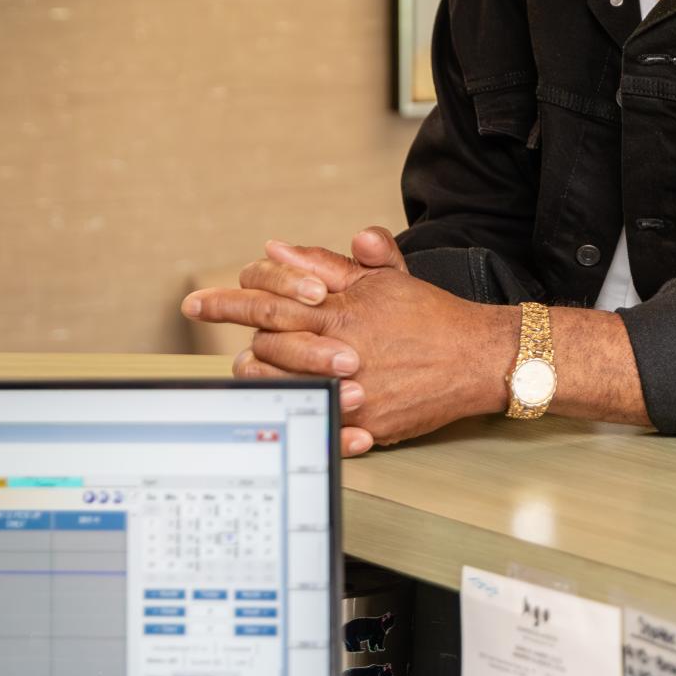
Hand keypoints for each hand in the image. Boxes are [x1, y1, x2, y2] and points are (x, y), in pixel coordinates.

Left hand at [181, 227, 514, 456]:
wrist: (478, 358)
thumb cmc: (431, 315)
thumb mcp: (384, 277)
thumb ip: (329, 263)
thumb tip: (278, 248)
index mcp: (340, 311)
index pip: (269, 301)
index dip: (227, 301)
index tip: (197, 304)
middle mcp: (340, 351)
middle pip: (265, 348)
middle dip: (235, 342)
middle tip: (212, 336)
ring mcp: (352, 391)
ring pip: (281, 390)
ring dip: (262, 381)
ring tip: (255, 373)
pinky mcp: (368, 425)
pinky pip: (319, 426)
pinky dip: (305, 419)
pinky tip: (296, 413)